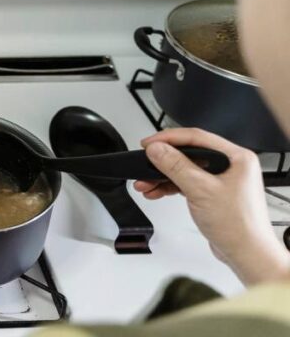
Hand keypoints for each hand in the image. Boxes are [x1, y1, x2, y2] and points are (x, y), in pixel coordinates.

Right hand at [135, 128, 289, 284]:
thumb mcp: (201, 190)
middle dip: (163, 161)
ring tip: (145, 183)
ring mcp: (221, 180)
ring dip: (163, 176)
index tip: (148, 143)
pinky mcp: (213, 193)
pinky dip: (170, 186)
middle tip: (144, 162)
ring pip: (185, 169)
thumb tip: (157, 149)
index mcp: (236, 157)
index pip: (197, 137)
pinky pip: (187, 182)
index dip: (169, 138)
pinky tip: (156, 191)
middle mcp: (230, 165)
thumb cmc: (238, 225)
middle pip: (189, 154)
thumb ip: (176, 166)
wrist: (246, 253)